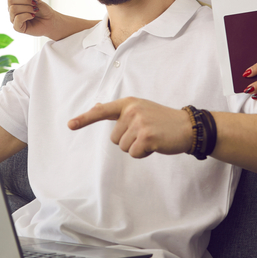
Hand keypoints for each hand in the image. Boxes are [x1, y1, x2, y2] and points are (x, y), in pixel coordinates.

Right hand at [2, 0, 55, 37]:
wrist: (50, 21)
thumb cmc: (42, 10)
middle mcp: (12, 7)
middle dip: (25, 0)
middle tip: (34, 3)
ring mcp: (13, 17)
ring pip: (13, 9)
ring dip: (27, 8)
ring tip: (34, 11)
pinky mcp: (17, 27)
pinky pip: (18, 18)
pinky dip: (27, 16)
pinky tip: (32, 16)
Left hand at [68, 98, 192, 158]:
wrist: (187, 127)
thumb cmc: (161, 120)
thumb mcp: (139, 109)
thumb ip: (118, 111)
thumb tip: (97, 106)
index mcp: (128, 103)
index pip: (102, 111)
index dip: (85, 119)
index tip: (70, 125)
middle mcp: (132, 111)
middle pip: (114, 138)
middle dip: (128, 140)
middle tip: (146, 133)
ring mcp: (139, 123)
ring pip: (123, 147)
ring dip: (136, 147)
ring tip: (151, 138)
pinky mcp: (147, 136)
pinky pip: (134, 153)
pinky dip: (143, 154)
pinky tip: (155, 145)